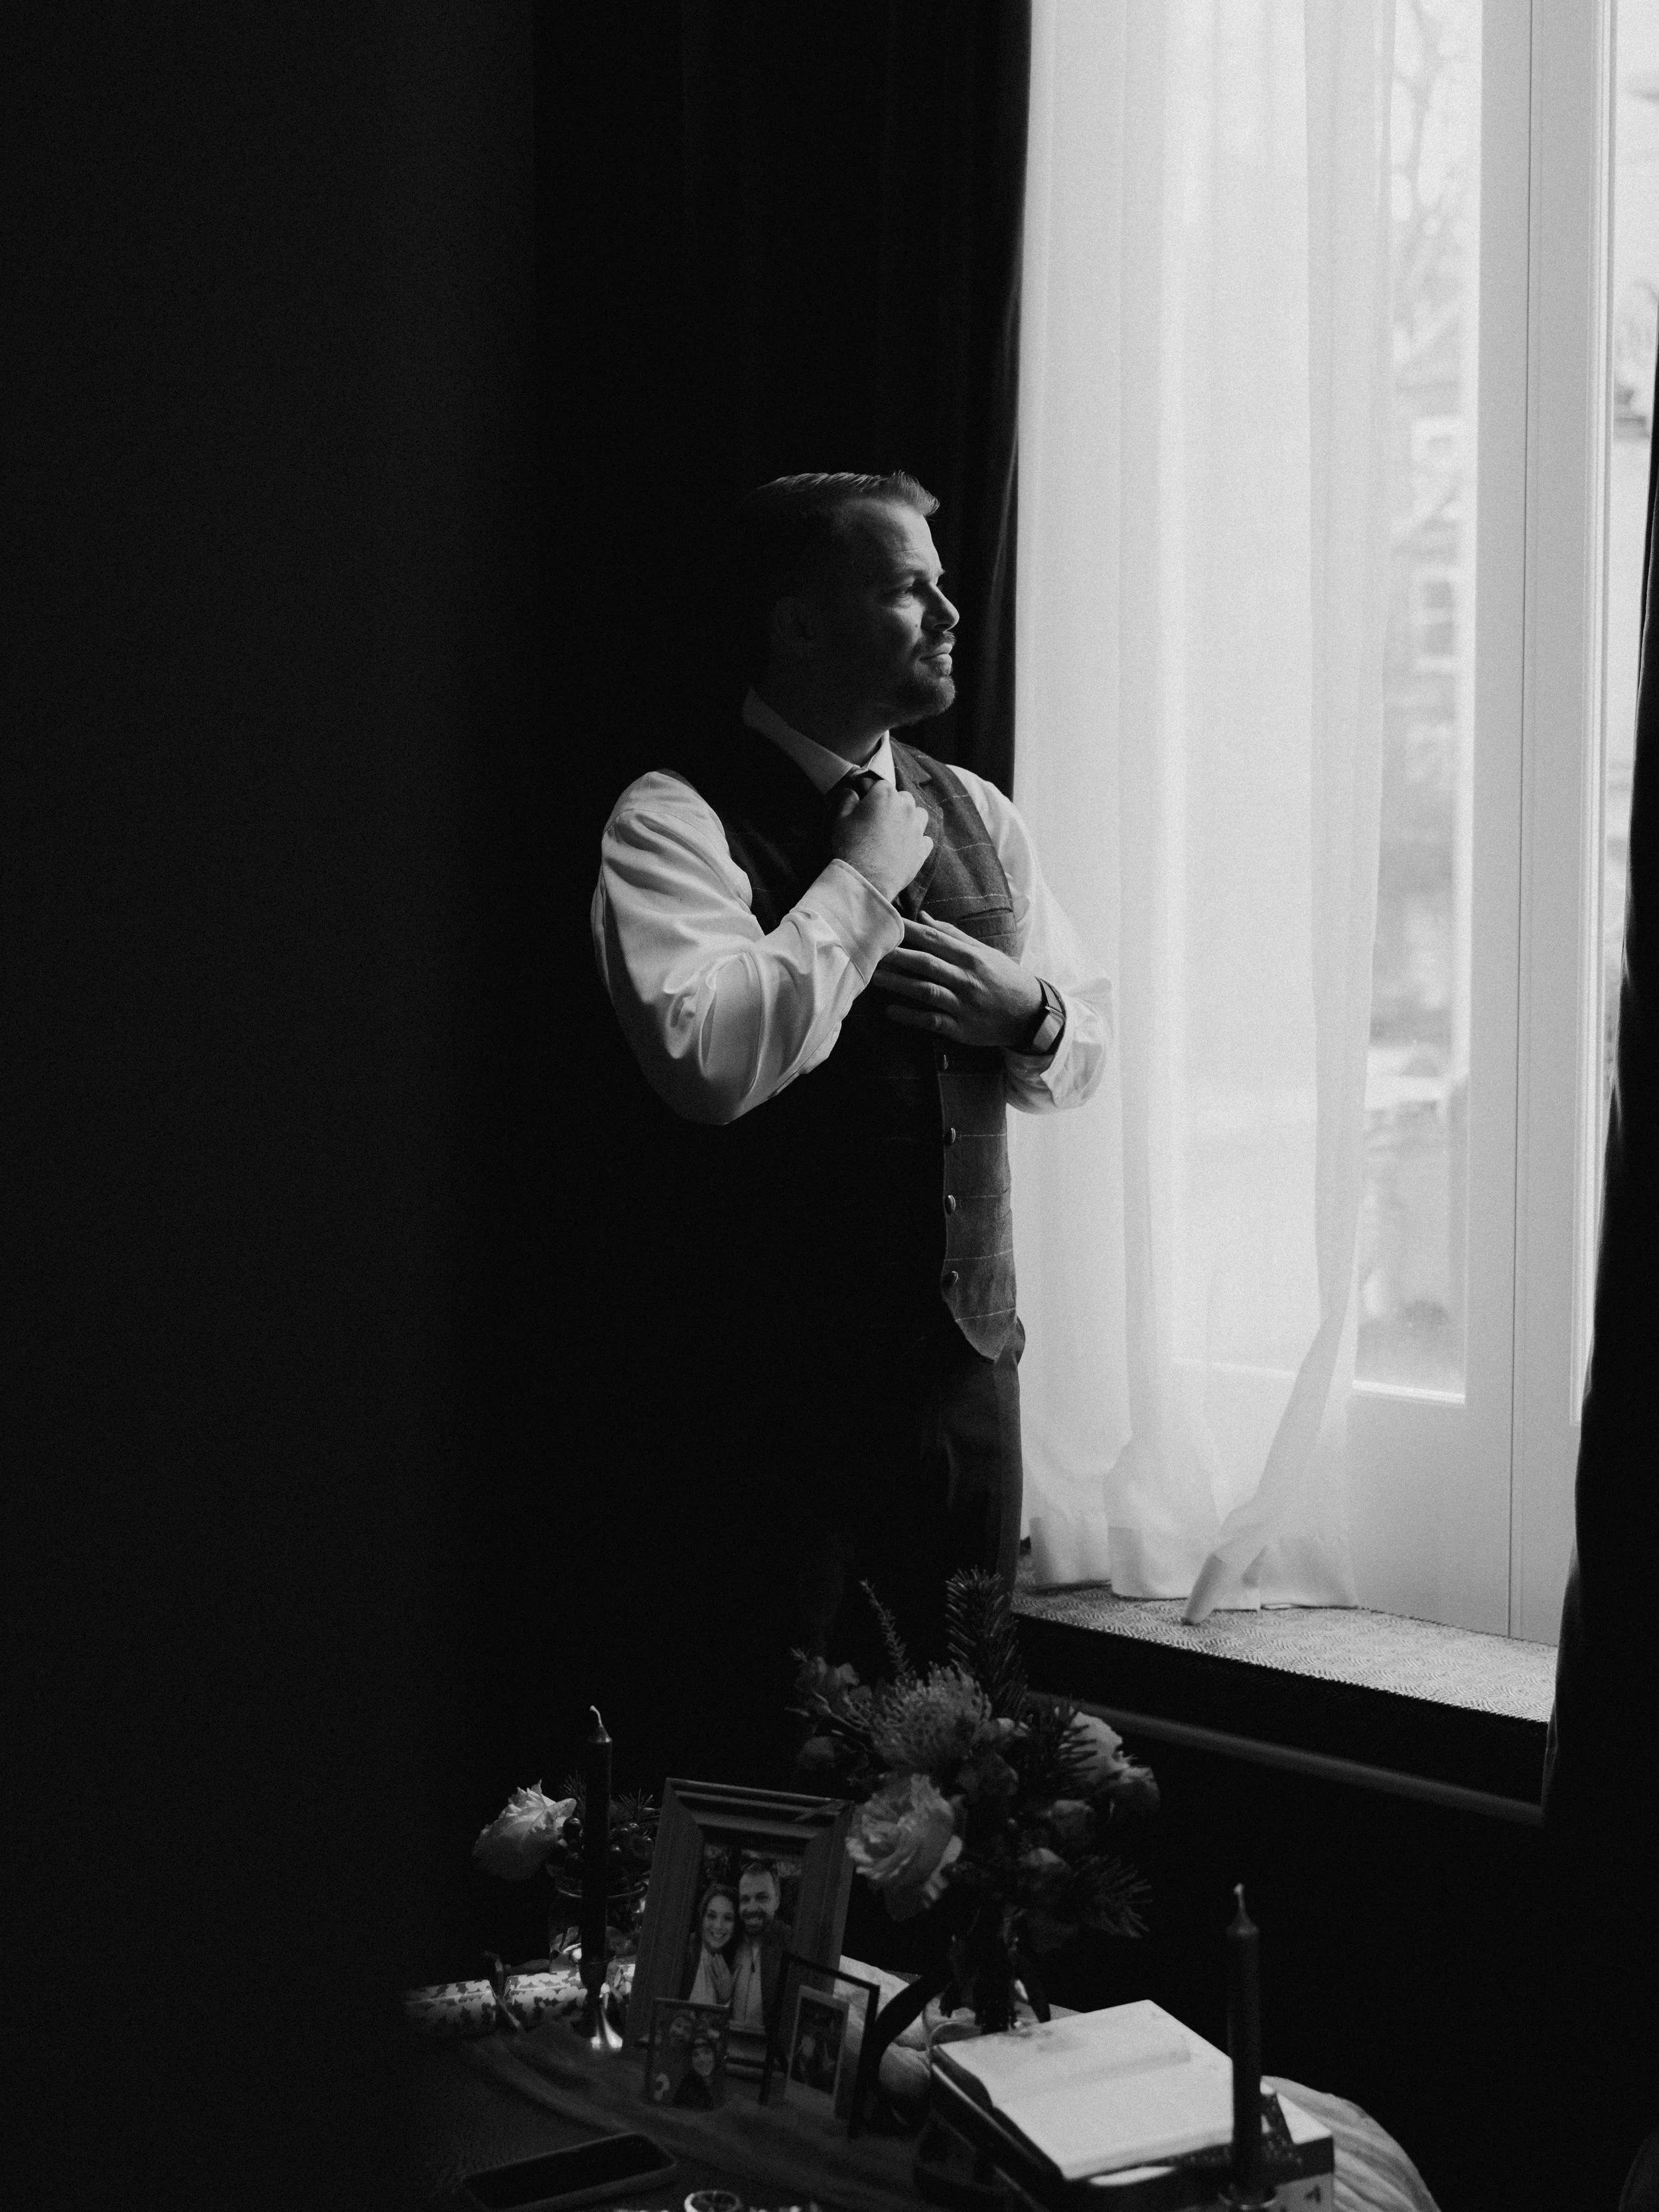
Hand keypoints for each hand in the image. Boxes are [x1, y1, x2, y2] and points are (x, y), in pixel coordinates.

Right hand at [830, 781, 933, 902]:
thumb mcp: (840, 819)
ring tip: (895, 830)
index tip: (861, 803)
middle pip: (902, 797)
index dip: (869, 793)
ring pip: (919, 814)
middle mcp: (906, 807)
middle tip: (877, 819)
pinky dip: (917, 840)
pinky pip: (924, 838)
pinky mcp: (922, 849)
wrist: (867, 879)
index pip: (878, 784)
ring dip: (909, 818)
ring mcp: (917, 828)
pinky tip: (905, 847)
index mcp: (885, 794)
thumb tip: (850, 792)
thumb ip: (847, 800)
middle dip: (891, 803)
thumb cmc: (851, 845)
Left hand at [874, 913, 1044, 1050]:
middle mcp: (967, 979)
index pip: (934, 940)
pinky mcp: (962, 1029)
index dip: (907, 931)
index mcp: (972, 957)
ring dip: (898, 984)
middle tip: (871, 951)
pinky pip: (932, 1021)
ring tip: (873, 978)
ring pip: (926, 991)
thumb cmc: (1004, 978)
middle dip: (896, 956)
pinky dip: (911, 1016)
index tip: (885, 923)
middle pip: (926, 963)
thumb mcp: (985, 952)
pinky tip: (890, 1011)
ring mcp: (964, 1005)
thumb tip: (923, 918)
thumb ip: (953, 936)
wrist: (1030, 1014)